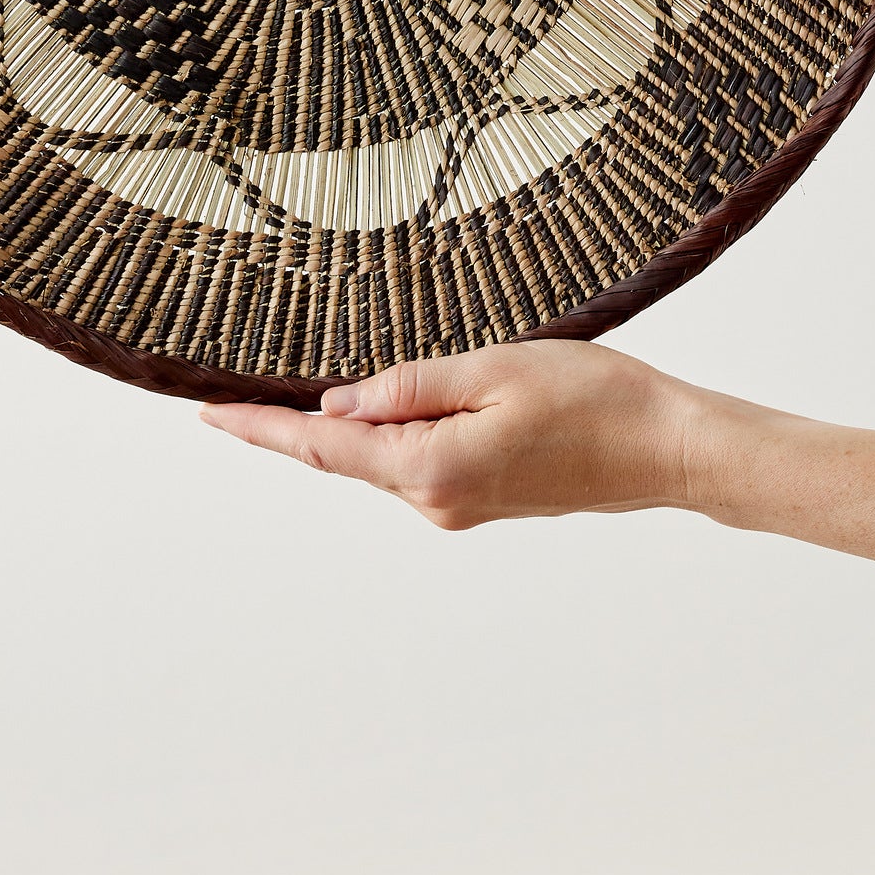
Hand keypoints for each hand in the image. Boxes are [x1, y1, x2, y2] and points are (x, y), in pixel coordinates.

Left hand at [201, 340, 701, 529]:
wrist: (666, 448)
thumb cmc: (594, 398)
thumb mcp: (496, 368)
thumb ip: (411, 387)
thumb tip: (337, 407)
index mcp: (432, 469)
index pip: (324, 448)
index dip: (262, 429)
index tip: (208, 415)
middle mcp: (437, 501)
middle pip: (345, 460)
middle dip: (289, 430)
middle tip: (224, 401)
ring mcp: (460, 507)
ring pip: (381, 462)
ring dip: (341, 434)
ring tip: (288, 399)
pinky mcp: (483, 499)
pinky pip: (415, 465)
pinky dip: (385, 439)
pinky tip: (374, 413)